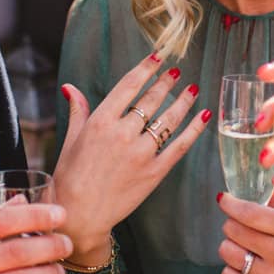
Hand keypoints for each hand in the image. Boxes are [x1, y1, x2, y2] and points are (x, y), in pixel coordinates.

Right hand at [51, 53, 210, 264]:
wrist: (80, 215)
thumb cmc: (70, 177)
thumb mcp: (71, 140)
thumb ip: (78, 111)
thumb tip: (70, 87)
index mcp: (100, 122)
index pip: (129, 86)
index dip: (146, 69)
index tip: (158, 58)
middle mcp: (122, 134)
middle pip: (151, 100)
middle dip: (166, 83)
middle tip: (177, 72)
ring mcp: (140, 153)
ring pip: (169, 120)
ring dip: (183, 101)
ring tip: (193, 89)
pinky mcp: (154, 172)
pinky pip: (180, 146)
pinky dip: (194, 129)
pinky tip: (204, 116)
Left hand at [216, 191, 273, 273]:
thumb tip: (268, 180)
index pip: (252, 213)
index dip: (232, 204)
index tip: (224, 199)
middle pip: (234, 230)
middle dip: (233, 224)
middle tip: (242, 227)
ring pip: (227, 251)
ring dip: (232, 246)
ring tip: (246, 248)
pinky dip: (232, 268)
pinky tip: (248, 267)